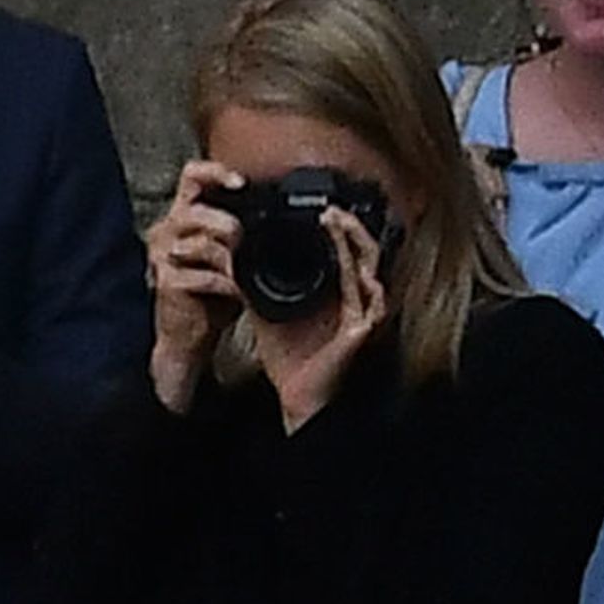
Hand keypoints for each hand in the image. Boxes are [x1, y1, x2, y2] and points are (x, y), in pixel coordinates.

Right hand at [146, 160, 246, 413]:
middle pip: (196, 210)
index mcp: (182, 216)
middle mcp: (166, 231)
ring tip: (235, 273)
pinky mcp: (166, 283)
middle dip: (227, 227)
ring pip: (201, 243)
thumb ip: (239, 228)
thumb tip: (272, 210)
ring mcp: (162, 257)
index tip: (241, 185)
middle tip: (239, 245)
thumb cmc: (210, 292)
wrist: (189, 335)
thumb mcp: (228, 252)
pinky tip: (231, 292)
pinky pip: (205, 276)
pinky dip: (226, 286)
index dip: (216, 173)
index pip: (191, 176)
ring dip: (228, 260)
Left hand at [247, 207, 389, 432]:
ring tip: (339, 224)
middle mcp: (356, 296)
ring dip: (356, 243)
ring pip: (370, 267)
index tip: (321, 209)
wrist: (295, 393)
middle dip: (348, 226)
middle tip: (329, 209)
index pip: (345, 249)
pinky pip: (368, 299)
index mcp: (337, 288)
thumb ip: (255, 284)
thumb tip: (233, 260)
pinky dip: (361, 280)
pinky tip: (354, 265)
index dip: (339, 227)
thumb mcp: (266, 309)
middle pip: (363, 250)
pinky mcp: (363, 329)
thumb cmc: (289, 355)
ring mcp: (364, 311)